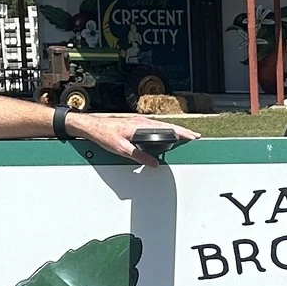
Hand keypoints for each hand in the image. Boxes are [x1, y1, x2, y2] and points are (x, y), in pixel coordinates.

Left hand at [67, 111, 200, 161]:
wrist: (92, 126)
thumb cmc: (104, 134)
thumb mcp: (121, 149)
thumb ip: (138, 156)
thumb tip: (153, 163)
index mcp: (141, 126)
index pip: (167, 129)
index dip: (182, 133)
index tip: (193, 136)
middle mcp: (142, 122)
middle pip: (168, 126)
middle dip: (182, 131)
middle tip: (194, 136)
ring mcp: (139, 122)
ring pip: (162, 126)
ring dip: (174, 130)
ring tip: (184, 136)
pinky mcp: (135, 124)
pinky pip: (155, 127)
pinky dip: (165, 130)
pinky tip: (166, 135)